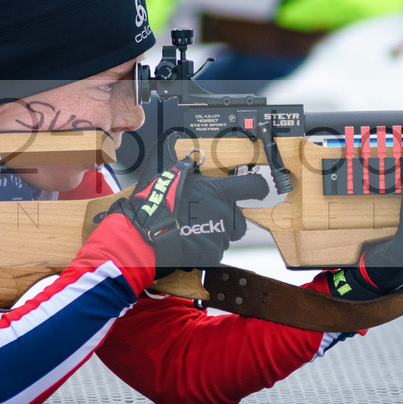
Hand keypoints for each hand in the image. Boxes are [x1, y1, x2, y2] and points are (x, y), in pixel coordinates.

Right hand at [108, 138, 268, 270]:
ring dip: (216, 233)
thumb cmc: (156, 204)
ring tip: (195, 230)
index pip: (254, 186)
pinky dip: (206, 248)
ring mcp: (220, 236)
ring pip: (227, 236)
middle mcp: (225, 214)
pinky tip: (189, 241)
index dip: (258, 187)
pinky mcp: (212, 254)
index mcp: (219, 192)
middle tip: (208, 216)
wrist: (145, 235)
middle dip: (229, 218)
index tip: (258, 189)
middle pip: (240, 218)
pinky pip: (215, 251)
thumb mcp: (168, 175)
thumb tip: (180, 149)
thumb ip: (182, 165)